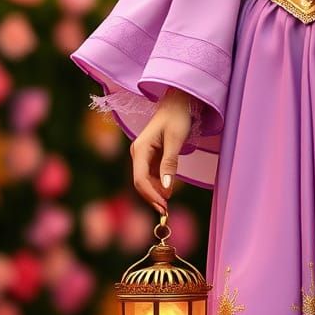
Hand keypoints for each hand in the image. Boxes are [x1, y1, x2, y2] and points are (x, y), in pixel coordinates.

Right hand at [130, 89, 192, 210]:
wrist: (177, 102)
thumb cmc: (177, 118)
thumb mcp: (176, 140)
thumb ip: (169, 164)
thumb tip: (166, 189)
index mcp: (139, 149)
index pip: (140, 179)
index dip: (150, 196)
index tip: (163, 208)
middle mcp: (137, 153)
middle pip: (140, 182)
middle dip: (152, 197)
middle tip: (166, 212)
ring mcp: (142, 155)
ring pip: (145, 181)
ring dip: (155, 193)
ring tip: (168, 204)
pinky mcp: (149, 157)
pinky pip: (151, 175)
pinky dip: (158, 185)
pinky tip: (167, 192)